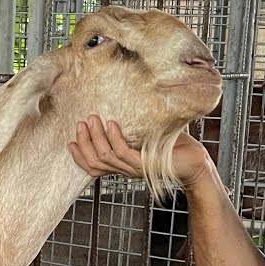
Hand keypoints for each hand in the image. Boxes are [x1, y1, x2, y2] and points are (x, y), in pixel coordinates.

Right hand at [68, 115, 213, 186]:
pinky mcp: (146, 166)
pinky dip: (115, 138)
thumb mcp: (147, 131)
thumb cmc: (172, 144)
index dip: (79, 156)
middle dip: (84, 142)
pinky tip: (112, 124)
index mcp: (122, 164)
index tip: (70, 141)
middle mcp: (125, 169)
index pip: (93, 167)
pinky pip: (124, 154)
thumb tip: (126, 96)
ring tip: (93, 119)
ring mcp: (135, 168)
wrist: (194, 160)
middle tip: (81, 122)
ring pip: (106, 157)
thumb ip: (134, 122)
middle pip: (94, 162)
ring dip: (96, 137)